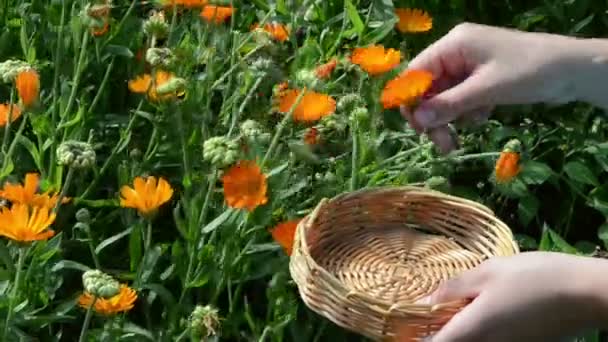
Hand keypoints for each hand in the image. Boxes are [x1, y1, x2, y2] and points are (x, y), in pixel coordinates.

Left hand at [395, 252, 607, 341]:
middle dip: (434, 332)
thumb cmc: (533, 276)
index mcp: (473, 329)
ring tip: (449, 306)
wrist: (585, 292)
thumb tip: (423, 300)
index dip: (415, 338)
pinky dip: (475, 331)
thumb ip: (453, 288)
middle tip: (425, 311)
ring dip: (455, 330)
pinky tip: (478, 309)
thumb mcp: (488, 272)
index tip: (403, 326)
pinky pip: (488, 341)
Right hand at [401, 22, 607, 152]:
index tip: (417, 128)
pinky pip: (461, 100)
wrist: (573, 70)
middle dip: (432, 117)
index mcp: (454, 45)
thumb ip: (448, 105)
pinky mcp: (482, 79)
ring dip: (449, 120)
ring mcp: (469, 66)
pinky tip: (484, 116)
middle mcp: (457, 53)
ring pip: (444, 98)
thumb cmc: (528, 72)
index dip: (411, 100)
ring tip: (457, 142)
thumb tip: (417, 120)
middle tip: (442, 144)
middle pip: (428, 88)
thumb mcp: (485, 90)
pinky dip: (467, 113)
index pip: (416, 72)